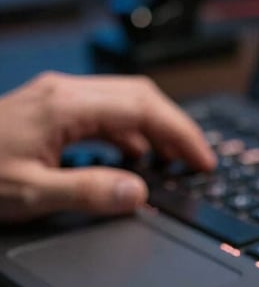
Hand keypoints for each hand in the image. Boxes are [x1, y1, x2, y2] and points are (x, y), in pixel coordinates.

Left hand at [0, 72, 215, 221]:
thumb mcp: (28, 194)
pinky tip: (132, 158)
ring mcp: (56, 98)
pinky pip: (104, 114)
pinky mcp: (49, 109)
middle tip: (196, 161)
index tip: (203, 160)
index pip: (144, 109)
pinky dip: (129, 134)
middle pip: (141, 97)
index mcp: (65, 105)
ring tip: (171, 163)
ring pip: (125, 102)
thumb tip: (139, 192)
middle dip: (175, 128)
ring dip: (154, 130)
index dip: (181, 134)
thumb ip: (89, 192)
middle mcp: (65, 92)